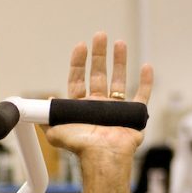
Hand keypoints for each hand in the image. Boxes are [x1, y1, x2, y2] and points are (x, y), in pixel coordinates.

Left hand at [42, 31, 153, 162]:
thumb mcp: (55, 132)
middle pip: (99, 74)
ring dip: (119, 61)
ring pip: (119, 79)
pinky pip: (142, 95)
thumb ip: (47, 117)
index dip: (78, 63)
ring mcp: (117, 109)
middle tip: (100, 36)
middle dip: (99, 55)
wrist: (102, 156)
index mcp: (82, 108)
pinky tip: (146, 66)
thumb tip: (44, 102)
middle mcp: (99, 106)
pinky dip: (146, 81)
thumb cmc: (81, 147)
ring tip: (119, 43)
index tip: (80, 46)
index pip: (78, 80)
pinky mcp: (134, 114)